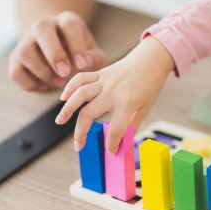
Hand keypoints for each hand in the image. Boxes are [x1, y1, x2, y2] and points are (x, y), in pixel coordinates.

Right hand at [8, 11, 105, 91]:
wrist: (61, 58)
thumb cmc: (82, 56)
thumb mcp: (94, 56)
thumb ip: (95, 58)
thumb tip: (87, 62)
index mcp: (66, 21)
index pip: (69, 25)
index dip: (76, 45)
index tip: (83, 65)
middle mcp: (44, 26)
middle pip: (41, 28)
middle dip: (53, 53)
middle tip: (65, 73)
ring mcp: (26, 41)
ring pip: (24, 51)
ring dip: (42, 71)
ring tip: (59, 83)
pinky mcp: (15, 59)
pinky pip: (15, 71)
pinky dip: (30, 83)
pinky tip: (45, 86)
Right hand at [55, 36, 174, 153]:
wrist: (151, 59)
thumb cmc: (150, 84)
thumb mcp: (146, 108)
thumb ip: (132, 124)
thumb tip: (122, 141)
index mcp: (127, 103)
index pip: (115, 129)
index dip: (112, 144)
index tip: (110, 150)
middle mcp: (112, 91)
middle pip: (89, 113)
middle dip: (81, 132)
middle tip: (78, 146)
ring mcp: (104, 81)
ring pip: (80, 94)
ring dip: (67, 108)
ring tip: (59, 121)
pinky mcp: (100, 73)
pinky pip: (81, 78)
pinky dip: (70, 87)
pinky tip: (63, 98)